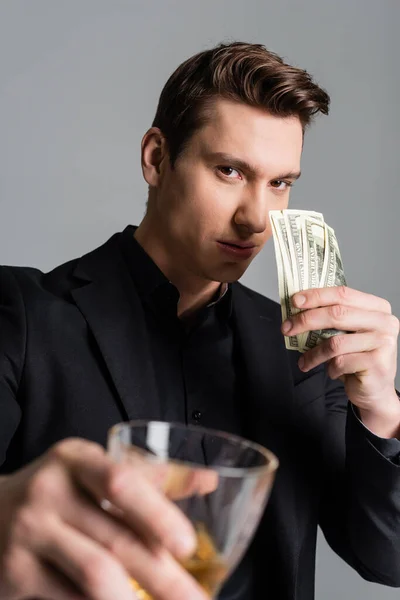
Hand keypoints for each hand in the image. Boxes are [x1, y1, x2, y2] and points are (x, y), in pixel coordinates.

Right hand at [0, 438, 208, 599]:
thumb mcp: (94, 471)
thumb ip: (149, 477)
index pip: (120, 482)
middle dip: (164, 577)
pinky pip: (70, 598)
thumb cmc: (59, 490)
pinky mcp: (16, 573)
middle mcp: (47, 492)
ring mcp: (28, 534)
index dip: (156, 514)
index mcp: (75, 459)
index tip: (187, 545)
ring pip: (95, 575)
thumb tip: (208, 480)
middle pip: (116, 538)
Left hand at [281, 286, 399, 421]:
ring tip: (304, 362)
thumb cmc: (357, 357)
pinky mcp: (377, 363)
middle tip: (286, 328)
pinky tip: (332, 371)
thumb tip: (296, 308)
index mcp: (377, 307)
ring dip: (313, 354)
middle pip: (337, 314)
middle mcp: (384, 322)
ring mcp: (383, 342)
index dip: (316, 296)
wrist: (376, 390)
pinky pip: (340, 362)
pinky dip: (330, 369)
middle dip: (306, 320)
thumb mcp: (347, 333)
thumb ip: (331, 318)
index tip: (294, 301)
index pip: (343, 294)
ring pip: (335, 342)